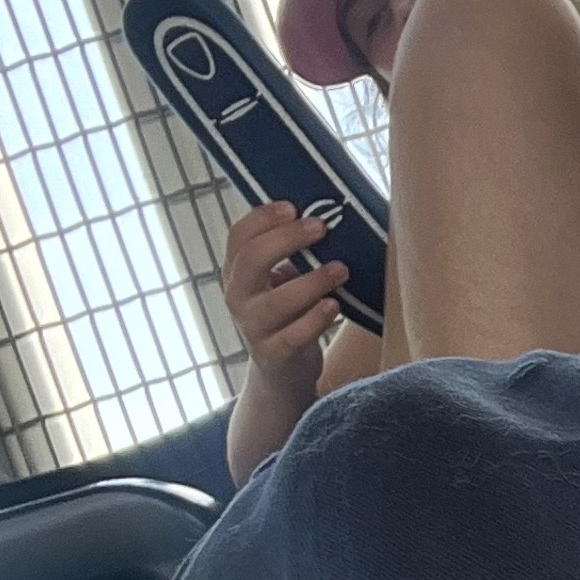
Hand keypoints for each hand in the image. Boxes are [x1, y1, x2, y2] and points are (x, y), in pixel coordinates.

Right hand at [221, 194, 351, 383]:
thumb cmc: (289, 314)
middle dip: (287, 239)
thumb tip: (326, 217)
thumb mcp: (282, 280)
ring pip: (276, 301)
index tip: (293, 207)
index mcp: (238, 273)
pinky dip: (316, 319)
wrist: (282, 371)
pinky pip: (294, 335)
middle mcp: (238, 297)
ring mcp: (253, 327)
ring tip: (341, 269)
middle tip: (321, 228)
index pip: (239, 237)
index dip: (263, 218)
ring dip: (312, 281)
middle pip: (252, 260)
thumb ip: (291, 255)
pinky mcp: (275, 354)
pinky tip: (334, 305)